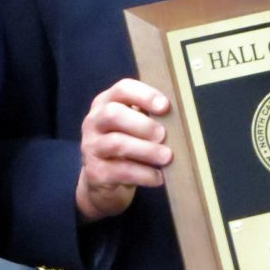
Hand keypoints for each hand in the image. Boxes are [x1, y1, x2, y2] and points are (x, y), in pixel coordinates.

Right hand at [75, 78, 171, 222]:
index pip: (122, 89)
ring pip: (117, 144)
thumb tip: (179, 118)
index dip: (144, 95)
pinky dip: (144, 174)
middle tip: (163, 135)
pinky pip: (121, 171)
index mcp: (105, 103)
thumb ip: (148, 116)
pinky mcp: (96, 172)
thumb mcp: (131, 125)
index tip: (165, 106)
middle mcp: (93, 122)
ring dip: (146, 150)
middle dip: (142, 124)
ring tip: (167, 157)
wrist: (100, 179)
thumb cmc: (125, 143)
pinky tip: (158, 176)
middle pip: (113, 114)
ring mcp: (91, 147)